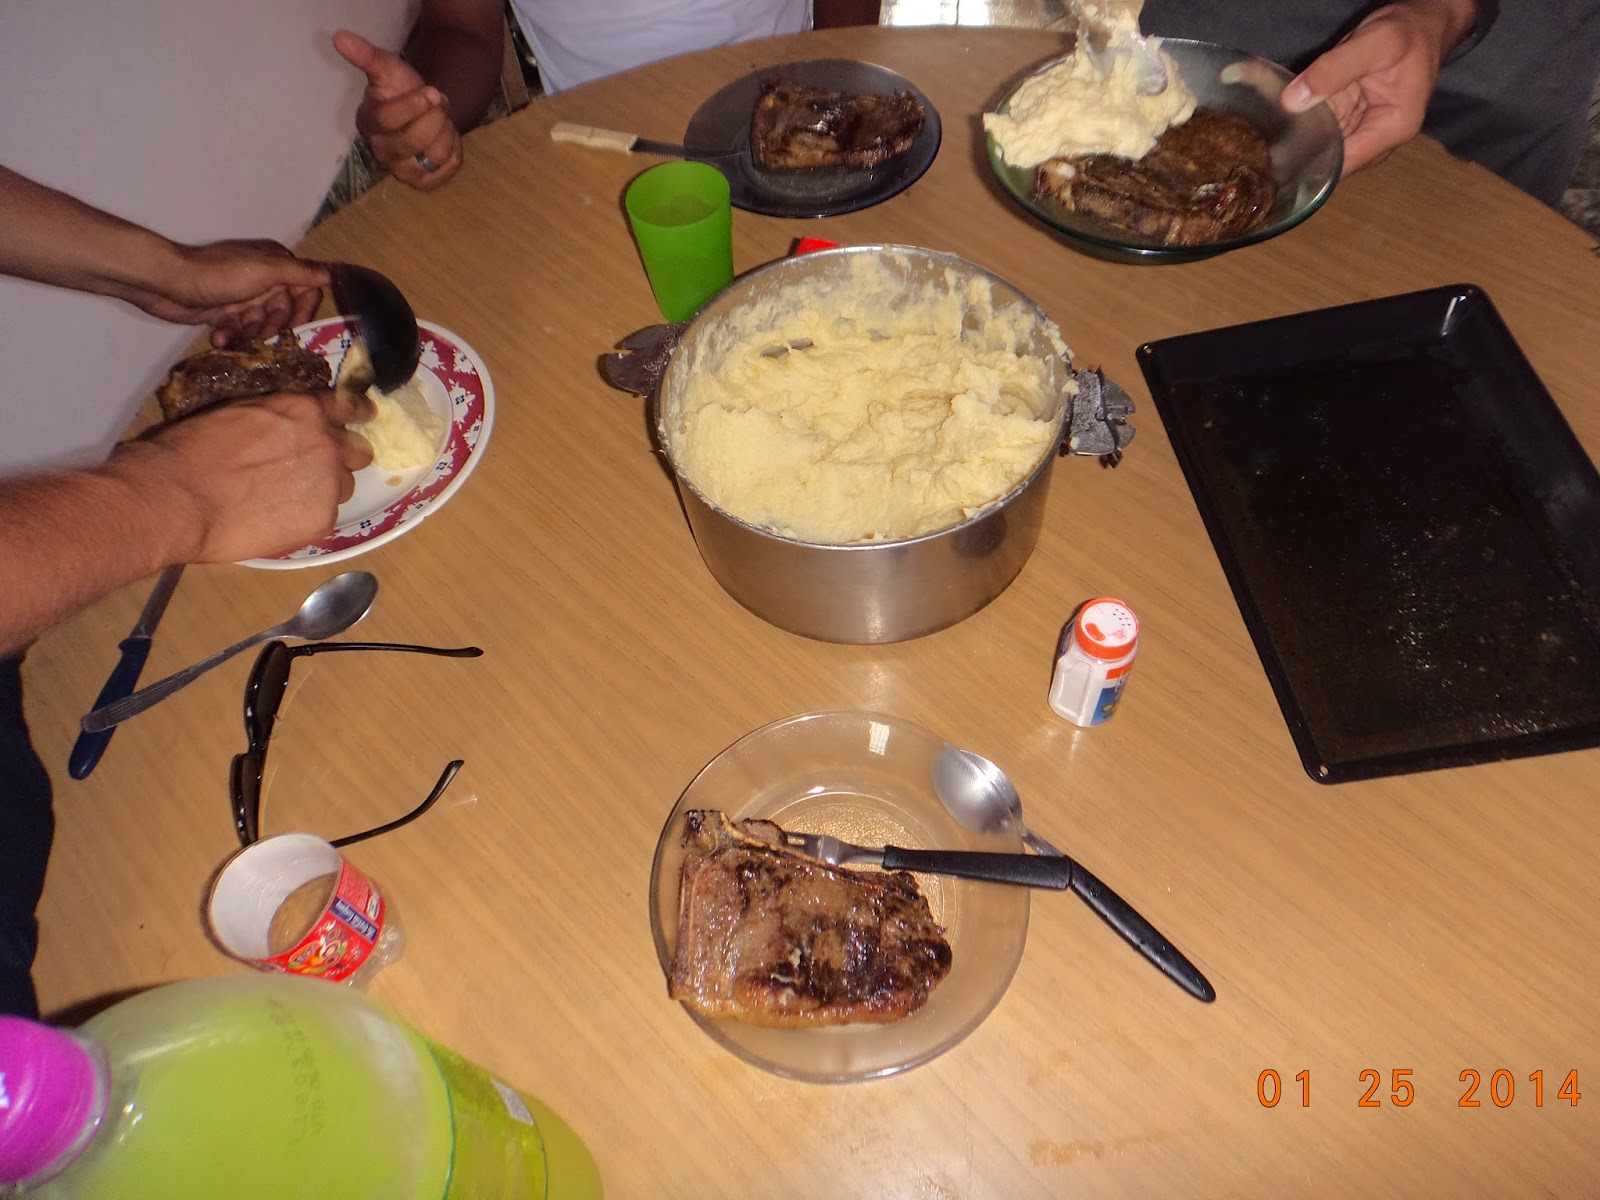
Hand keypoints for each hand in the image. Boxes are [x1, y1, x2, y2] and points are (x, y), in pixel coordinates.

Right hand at [113, 390, 376, 563]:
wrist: (178, 496)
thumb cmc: (191, 450)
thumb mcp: (238, 414)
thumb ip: (275, 420)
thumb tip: (283, 429)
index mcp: (303, 409)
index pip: (348, 406)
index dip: (358, 412)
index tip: (366, 415)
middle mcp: (326, 442)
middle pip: (358, 450)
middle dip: (343, 457)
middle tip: (317, 468)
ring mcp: (329, 482)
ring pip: (345, 485)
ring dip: (326, 488)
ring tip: (290, 498)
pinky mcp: (323, 518)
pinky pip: (328, 514)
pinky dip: (311, 516)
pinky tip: (281, 518)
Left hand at [117, 239, 328, 347]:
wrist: (167, 284)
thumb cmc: (217, 274)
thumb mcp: (264, 271)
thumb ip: (300, 273)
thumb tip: (333, 272)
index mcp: (275, 263)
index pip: (306, 289)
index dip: (303, 309)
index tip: (296, 325)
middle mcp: (263, 278)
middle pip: (285, 311)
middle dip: (272, 324)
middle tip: (258, 331)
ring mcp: (244, 296)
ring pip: (263, 323)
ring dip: (248, 332)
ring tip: (231, 332)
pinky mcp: (225, 311)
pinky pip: (241, 329)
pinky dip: (231, 334)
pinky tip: (219, 336)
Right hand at [334, 29, 462, 190]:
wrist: (424, 109)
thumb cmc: (401, 89)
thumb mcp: (388, 67)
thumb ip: (366, 55)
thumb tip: (340, 37)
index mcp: (369, 123)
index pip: (387, 120)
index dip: (412, 106)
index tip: (432, 91)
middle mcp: (381, 151)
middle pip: (413, 141)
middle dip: (434, 118)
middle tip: (437, 104)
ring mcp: (401, 170)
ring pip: (433, 157)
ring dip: (446, 133)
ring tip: (439, 122)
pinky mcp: (423, 182)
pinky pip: (447, 168)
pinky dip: (454, 152)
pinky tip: (444, 140)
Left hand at [1280, 0, 1467, 173]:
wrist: (1419, 23)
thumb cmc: (1407, 33)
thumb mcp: (1374, 44)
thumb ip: (1334, 71)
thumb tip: (1292, 101)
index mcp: (1392, 130)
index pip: (1343, 165)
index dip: (1311, 167)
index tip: (1277, 163)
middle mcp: (1378, 139)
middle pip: (1331, 162)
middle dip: (1300, 157)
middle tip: (1263, 151)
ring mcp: (1363, 131)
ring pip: (1323, 148)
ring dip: (1298, 143)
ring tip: (1266, 140)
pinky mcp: (1350, 120)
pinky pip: (1322, 130)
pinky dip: (1303, 127)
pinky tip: (1279, 125)